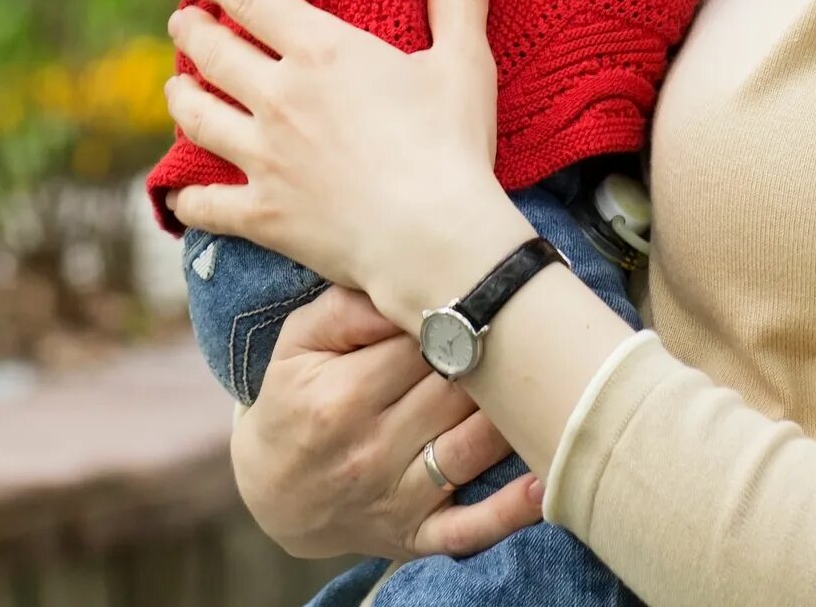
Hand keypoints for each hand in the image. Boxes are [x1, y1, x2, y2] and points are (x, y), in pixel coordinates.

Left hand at [162, 0, 534, 334]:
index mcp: (321, 52)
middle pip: (213, 53)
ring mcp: (264, 158)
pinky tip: (177, 195)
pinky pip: (206, 204)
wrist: (433, 238)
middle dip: (190, 32)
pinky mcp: (263, 215)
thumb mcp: (465, 62)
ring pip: (197, 119)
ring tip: (176, 89)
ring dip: (180, 99)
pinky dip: (186, 198)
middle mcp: (279, 98)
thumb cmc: (451, 145)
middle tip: (182, 24)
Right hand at [230, 284, 546, 561]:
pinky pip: (470, 528)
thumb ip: (345, 308)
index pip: (421, 344)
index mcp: (342, 395)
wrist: (271, 493)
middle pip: (455, 391)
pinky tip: (544, 482)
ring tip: (543, 380)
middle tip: (526, 324)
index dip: (459, 314)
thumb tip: (400, 281)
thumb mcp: (297, 346)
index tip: (485, 291)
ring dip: (512, 416)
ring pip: (474, 448)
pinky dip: (511, 510)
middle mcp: (372, 449)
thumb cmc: (293, 403)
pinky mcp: (417, 534)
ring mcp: (398, 497)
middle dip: (494, 357)